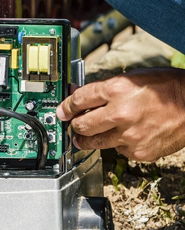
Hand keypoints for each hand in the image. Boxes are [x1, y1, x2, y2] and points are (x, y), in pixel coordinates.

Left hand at [56, 68, 184, 161]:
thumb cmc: (167, 88)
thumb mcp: (133, 78)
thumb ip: (106, 89)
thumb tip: (82, 95)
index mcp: (117, 89)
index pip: (79, 100)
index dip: (66, 106)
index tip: (61, 111)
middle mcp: (120, 113)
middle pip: (81, 125)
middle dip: (73, 125)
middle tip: (72, 125)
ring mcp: (129, 135)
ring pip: (94, 142)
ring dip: (87, 139)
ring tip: (86, 136)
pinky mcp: (138, 151)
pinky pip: (117, 150)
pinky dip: (117, 144)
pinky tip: (125, 135)